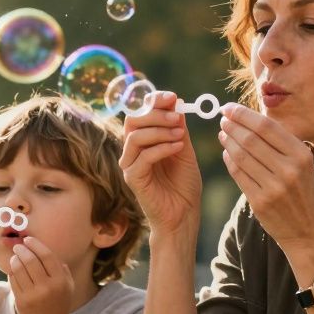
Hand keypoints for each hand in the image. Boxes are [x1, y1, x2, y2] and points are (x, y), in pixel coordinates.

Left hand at [7, 236, 73, 313]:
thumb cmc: (59, 302)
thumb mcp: (67, 285)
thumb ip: (60, 267)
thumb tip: (44, 248)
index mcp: (60, 281)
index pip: (46, 256)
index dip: (35, 245)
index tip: (28, 240)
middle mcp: (47, 287)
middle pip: (31, 260)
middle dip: (22, 250)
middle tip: (17, 246)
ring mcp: (33, 295)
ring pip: (19, 269)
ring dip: (15, 260)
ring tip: (15, 257)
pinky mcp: (22, 301)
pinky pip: (13, 281)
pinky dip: (12, 272)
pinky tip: (13, 270)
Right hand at [119, 92, 202, 236]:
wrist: (183, 215)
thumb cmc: (183, 185)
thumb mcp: (184, 151)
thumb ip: (178, 130)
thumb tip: (176, 104)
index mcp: (143, 142)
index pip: (140, 114)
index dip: (153, 102)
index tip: (173, 97)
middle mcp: (132, 152)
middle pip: (133, 121)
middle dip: (156, 114)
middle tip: (177, 116)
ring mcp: (130, 165)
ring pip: (135, 137)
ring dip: (160, 130)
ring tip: (180, 134)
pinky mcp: (133, 179)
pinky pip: (143, 157)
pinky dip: (162, 148)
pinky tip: (178, 147)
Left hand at [217, 103, 313, 248]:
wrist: (310, 232)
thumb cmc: (304, 193)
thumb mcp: (303, 164)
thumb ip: (282, 143)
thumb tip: (250, 119)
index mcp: (301, 154)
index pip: (266, 126)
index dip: (243, 114)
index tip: (229, 108)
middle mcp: (289, 169)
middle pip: (250, 139)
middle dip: (232, 125)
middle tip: (223, 119)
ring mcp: (274, 187)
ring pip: (241, 156)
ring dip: (227, 141)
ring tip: (223, 134)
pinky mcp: (260, 202)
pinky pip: (238, 175)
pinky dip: (229, 161)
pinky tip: (227, 153)